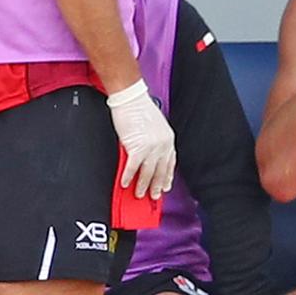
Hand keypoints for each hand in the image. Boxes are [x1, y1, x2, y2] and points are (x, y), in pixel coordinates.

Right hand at [107, 79, 176, 199]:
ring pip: (148, 172)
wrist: (131, 98)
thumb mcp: (156, 127)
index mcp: (168, 140)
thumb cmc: (140, 109)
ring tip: (139, 194)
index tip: (166, 186)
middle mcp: (163, 145)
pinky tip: (125, 184)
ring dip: (143, 186)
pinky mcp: (137, 147)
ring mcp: (151, 147)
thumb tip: (150, 155)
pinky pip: (133, 167)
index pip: (170, 163)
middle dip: (157, 186)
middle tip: (154, 196)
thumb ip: (156, 142)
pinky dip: (128, 177)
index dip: (167, 177)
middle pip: (160, 171)